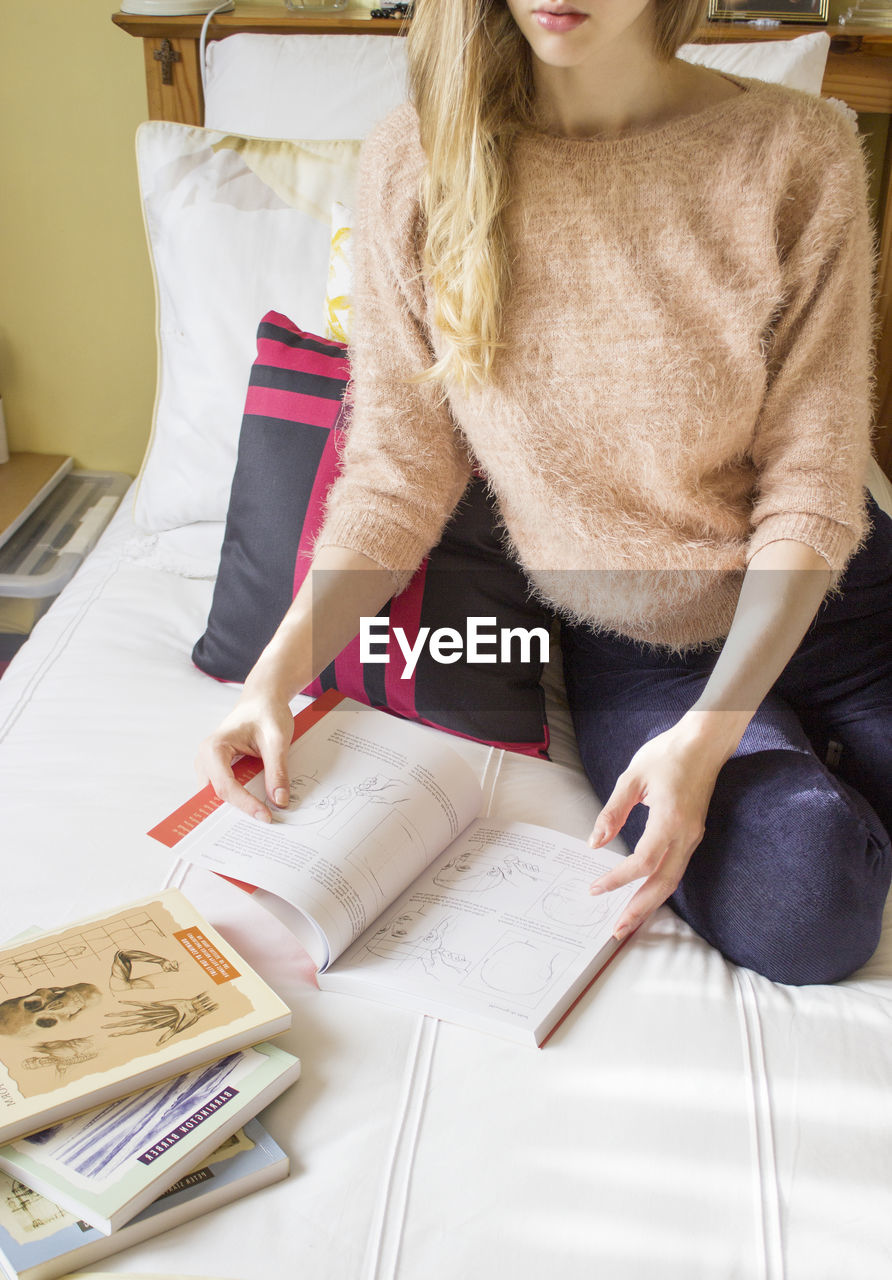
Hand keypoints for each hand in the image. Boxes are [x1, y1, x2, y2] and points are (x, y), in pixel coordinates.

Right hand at [195, 686, 294, 821]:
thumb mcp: (277, 740)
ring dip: (237, 808)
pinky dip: (240, 800)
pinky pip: (226, 791)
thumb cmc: (266, 712)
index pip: (226, 786)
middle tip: (259, 828)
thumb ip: (277, 770)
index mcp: (214, 748)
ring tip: (258, 820)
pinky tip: (257, 807)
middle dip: (237, 812)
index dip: (245, 804)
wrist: (263, 699)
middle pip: (218, 795)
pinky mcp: (219, 770)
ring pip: (219, 796)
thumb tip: (280, 801)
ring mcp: (209, 765)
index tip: (266, 816)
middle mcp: (205, 758)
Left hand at [588, 713, 739, 942]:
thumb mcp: (632, 777)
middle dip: (639, 910)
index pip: (643, 862)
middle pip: (663, 884)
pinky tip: (644, 895)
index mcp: (670, 819)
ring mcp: (693, 836)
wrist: (704, 742)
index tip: (596, 887)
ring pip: (672, 880)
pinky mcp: (693, 834)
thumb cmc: (668, 754)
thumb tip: (595, 842)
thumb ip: (612, 812)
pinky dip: (659, 887)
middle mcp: (686, 834)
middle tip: (617, 930)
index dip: (619, 879)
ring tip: (628, 921)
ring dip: (650, 903)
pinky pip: (676, 868)